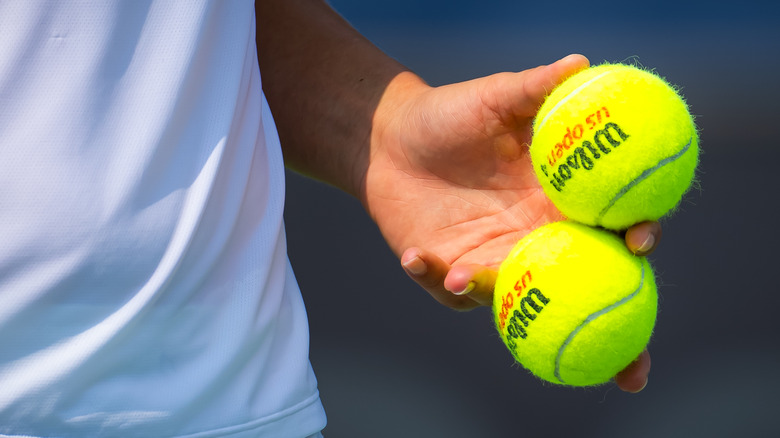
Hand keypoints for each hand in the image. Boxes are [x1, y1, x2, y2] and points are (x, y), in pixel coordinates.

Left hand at [363, 54, 657, 391]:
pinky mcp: (453, 274)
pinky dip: (436, 279)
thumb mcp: (495, 97)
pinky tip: (416, 255)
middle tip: (632, 372)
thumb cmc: (452, 115)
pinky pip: (451, 290)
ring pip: (517, 300)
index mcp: (561, 202)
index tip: (641, 240)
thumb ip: (535, 87)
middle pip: (588, 291)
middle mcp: (537, 239)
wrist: (392, 139)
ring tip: (464, 275)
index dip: (637, 238)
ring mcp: (496, 262)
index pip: (614, 228)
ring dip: (495, 296)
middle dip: (616, 335)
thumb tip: (581, 61)